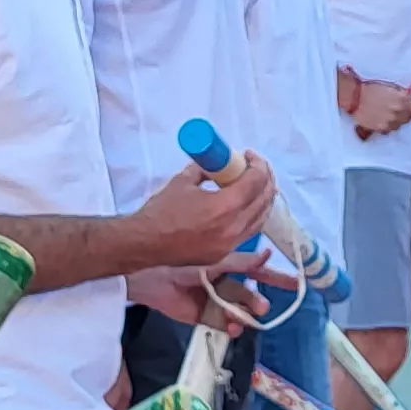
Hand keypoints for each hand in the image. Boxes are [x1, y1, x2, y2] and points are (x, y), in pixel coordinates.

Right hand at [122, 151, 271, 272]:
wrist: (145, 243)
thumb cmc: (162, 211)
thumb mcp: (184, 181)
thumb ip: (205, 169)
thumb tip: (215, 162)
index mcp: (225, 207)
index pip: (256, 181)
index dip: (258, 164)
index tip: (249, 155)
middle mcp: (234, 227)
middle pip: (264, 200)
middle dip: (265, 179)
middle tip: (257, 167)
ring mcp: (231, 244)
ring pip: (261, 219)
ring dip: (264, 199)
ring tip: (259, 185)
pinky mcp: (224, 254)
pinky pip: (249, 232)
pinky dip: (254, 216)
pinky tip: (249, 207)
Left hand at [124, 255, 278, 330]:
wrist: (151, 276)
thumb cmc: (182, 260)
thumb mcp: (215, 258)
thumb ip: (241, 261)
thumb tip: (267, 254)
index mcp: (228, 265)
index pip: (258, 271)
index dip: (276, 277)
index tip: (296, 282)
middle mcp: (224, 283)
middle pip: (250, 295)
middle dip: (260, 300)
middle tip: (266, 307)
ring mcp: (215, 301)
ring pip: (239, 311)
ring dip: (246, 313)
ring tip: (249, 315)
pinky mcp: (204, 317)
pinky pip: (223, 325)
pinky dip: (231, 327)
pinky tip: (234, 327)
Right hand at [349, 80, 410, 136]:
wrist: (354, 98)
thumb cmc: (370, 89)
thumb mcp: (390, 87)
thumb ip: (402, 94)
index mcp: (402, 98)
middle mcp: (398, 111)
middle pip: (410, 118)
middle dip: (407, 114)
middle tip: (400, 110)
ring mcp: (391, 121)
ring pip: (400, 124)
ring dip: (397, 120)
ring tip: (389, 114)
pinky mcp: (382, 128)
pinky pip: (390, 129)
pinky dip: (389, 125)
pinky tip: (383, 119)